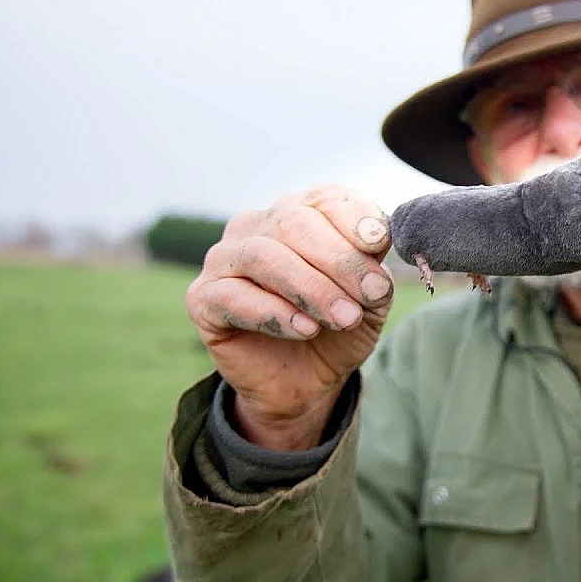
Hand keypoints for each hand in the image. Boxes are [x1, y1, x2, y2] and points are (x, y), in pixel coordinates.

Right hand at [185, 185, 394, 450]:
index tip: (378, 244)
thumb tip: (376, 241)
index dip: (355, 219)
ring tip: (343, 318)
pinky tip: (305, 330)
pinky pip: (234, 296)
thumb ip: (374, 268)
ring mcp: (225, 259)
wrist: (305, 383)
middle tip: (369, 295)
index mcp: (303, 213)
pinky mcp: (202, 297)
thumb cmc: (337, 327)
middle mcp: (259, 225)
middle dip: (339, 260)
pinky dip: (275, 313)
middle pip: (294, 223)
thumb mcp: (370, 299)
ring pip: (263, 255)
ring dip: (310, 288)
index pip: (327, 199)